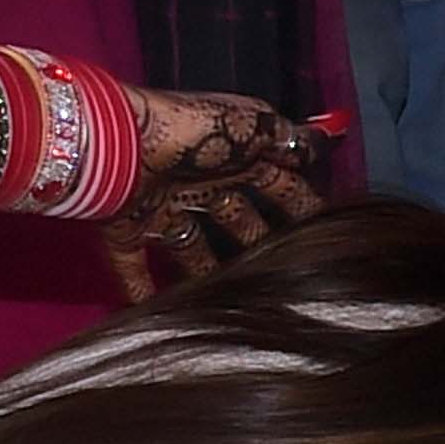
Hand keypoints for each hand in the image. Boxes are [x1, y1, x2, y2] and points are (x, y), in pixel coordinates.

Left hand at [103, 84, 331, 302]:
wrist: (123, 141)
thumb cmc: (194, 131)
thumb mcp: (253, 127)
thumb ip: (288, 139)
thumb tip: (320, 144)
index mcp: (235, 155)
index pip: (277, 183)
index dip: (299, 205)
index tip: (321, 231)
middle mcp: (202, 180)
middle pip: (237, 218)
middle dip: (257, 241)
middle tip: (280, 273)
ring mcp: (162, 204)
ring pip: (191, 246)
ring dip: (207, 271)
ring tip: (231, 302)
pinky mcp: (127, 226)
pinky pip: (134, 265)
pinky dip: (140, 290)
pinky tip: (158, 315)